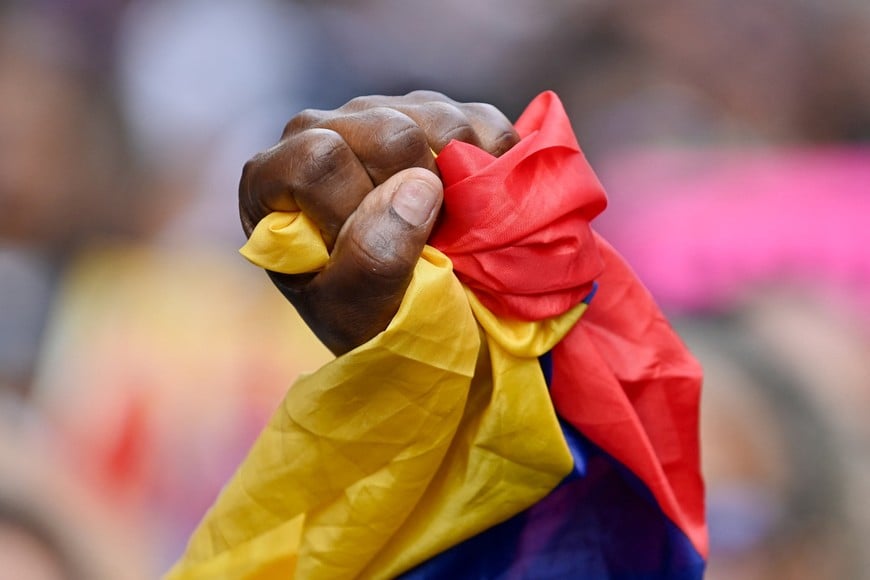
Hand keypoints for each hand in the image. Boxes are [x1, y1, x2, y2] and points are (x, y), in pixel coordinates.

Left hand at [239, 91, 518, 353]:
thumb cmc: (373, 321)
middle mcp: (320, 132)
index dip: (356, 207)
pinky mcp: (433, 112)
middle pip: (387, 130)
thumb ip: (373, 260)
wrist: (423, 319)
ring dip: (459, 180)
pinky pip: (482, 122)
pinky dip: (493, 168)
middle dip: (417, 191)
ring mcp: (379, 115)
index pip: (319, 159)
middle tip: (423, 239)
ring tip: (448, 226)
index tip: (373, 251)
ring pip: (439, 118)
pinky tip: (472, 202)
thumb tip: (419, 187)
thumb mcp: (358, 312)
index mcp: (275, 179)